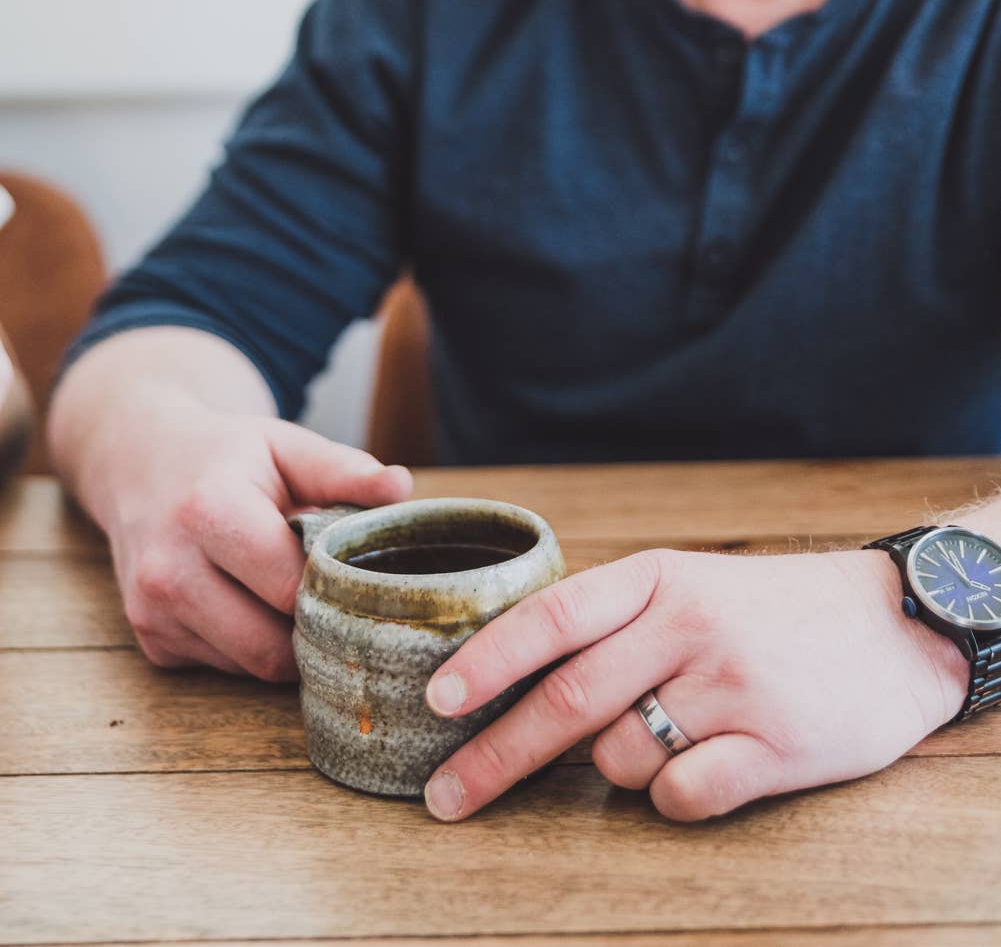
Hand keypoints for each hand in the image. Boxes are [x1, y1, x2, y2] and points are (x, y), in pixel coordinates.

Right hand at [100, 403, 411, 679]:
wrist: (139, 463)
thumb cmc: (226, 455)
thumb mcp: (284, 445)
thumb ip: (342, 470)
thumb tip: (401, 489)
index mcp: (209, 512)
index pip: (290, 586)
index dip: (332, 586)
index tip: (355, 572)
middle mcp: (170, 569)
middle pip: (270, 644)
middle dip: (312, 627)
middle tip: (336, 597)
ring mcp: (152, 612)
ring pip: (249, 665)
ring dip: (283, 642)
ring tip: (293, 594)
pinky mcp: (149, 641)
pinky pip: (223, 667)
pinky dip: (248, 645)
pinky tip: (251, 602)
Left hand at [422, 546, 968, 822]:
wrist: (893, 626)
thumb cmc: (768, 611)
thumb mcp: (688, 584)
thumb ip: (611, 619)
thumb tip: (508, 673)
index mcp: (658, 578)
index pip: (553, 617)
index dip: (488, 663)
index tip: (436, 702)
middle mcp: (689, 624)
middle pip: (567, 700)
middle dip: (496, 756)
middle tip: (446, 798)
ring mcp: (733, 684)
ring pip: (621, 756)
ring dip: (619, 766)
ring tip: (673, 733)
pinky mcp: (776, 744)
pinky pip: (683, 794)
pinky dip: (675, 796)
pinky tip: (710, 765)